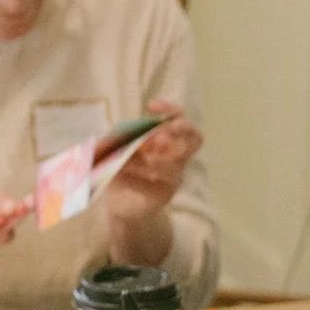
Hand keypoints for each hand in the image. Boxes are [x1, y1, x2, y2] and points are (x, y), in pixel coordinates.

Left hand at [103, 99, 202, 227]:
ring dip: (153, 158)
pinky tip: (125, 171)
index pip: (178, 118)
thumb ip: (117, 139)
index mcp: (167, 138)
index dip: (170, 110)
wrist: (116, 202)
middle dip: (181, 131)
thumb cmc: (120, 169)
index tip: (151, 107)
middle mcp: (176, 155)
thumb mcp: (115, 150)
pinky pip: (161, 181)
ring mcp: (174, 175)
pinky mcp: (166, 193)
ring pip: (176, 163)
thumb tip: (115, 136)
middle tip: (159, 136)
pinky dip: (141, 174)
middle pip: (194, 138)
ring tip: (132, 157)